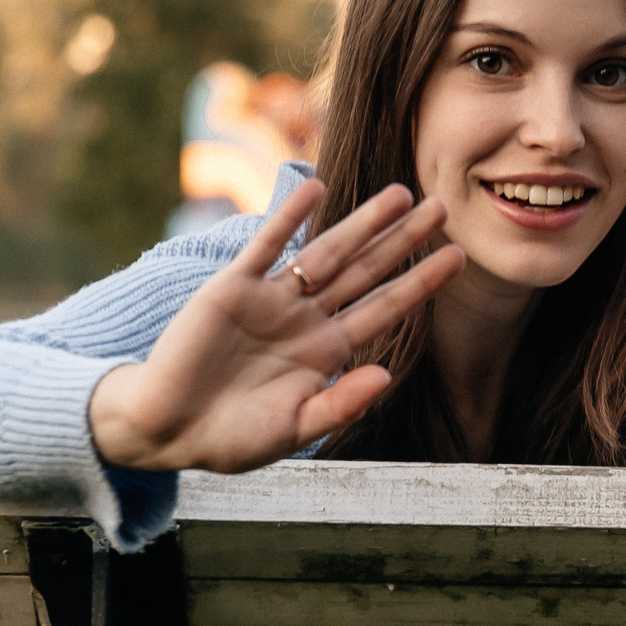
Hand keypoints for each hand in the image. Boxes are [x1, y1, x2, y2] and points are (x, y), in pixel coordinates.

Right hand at [88, 180, 463, 472]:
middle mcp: (306, 318)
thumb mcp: (294, 428)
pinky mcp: (231, 288)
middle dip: (403, 240)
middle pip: (365, 270)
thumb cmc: (232, 437)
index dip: (421, 282)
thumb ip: (340, 403)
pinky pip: (265, 246)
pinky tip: (315, 188)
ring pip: (326, 252)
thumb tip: (385, 376)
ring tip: (401, 193)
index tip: (459, 257)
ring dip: (362, 223)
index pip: (385, 308)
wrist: (166, 431)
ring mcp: (271, 299)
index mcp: (327, 350)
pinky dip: (288, 217)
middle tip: (443, 206)